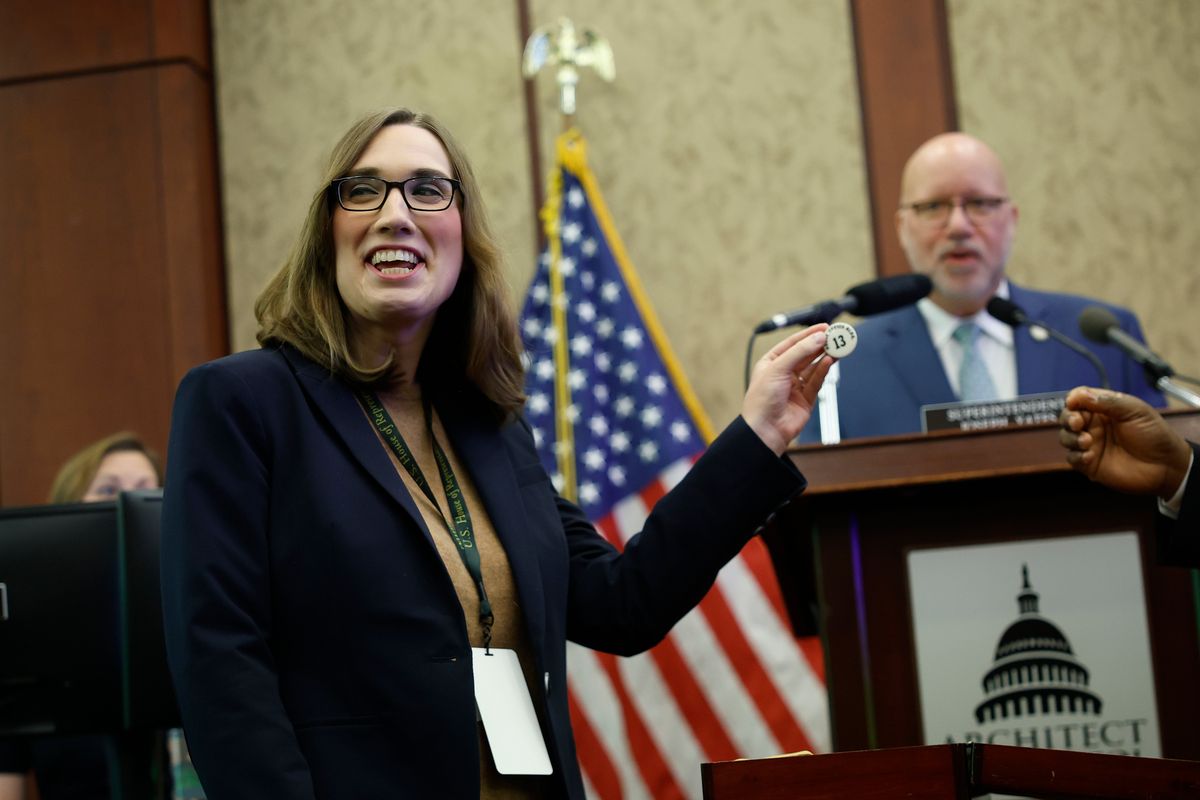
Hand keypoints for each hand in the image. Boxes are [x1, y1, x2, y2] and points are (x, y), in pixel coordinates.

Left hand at [742, 325, 833, 454]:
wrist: (765, 430)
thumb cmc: (762, 400)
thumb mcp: (778, 368)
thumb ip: (800, 352)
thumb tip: (818, 338)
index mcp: (771, 363)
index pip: (793, 343)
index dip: (809, 334)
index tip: (825, 327)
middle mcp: (783, 373)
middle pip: (806, 354)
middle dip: (820, 344)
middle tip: (836, 336)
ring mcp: (795, 386)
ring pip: (814, 367)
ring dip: (825, 356)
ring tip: (838, 347)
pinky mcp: (806, 399)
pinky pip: (817, 380)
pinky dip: (824, 370)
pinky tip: (830, 361)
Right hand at [1059, 386, 1190, 499]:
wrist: (1166, 465)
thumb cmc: (1154, 434)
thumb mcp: (1135, 411)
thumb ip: (1108, 401)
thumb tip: (1079, 395)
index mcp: (1104, 409)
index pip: (1080, 398)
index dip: (1074, 399)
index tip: (1073, 402)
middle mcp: (1094, 425)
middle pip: (1067, 417)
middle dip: (1068, 418)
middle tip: (1077, 423)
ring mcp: (1090, 444)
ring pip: (1065, 437)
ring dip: (1071, 438)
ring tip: (1087, 442)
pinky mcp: (1089, 464)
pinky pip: (1072, 458)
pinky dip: (1076, 456)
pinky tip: (1089, 456)